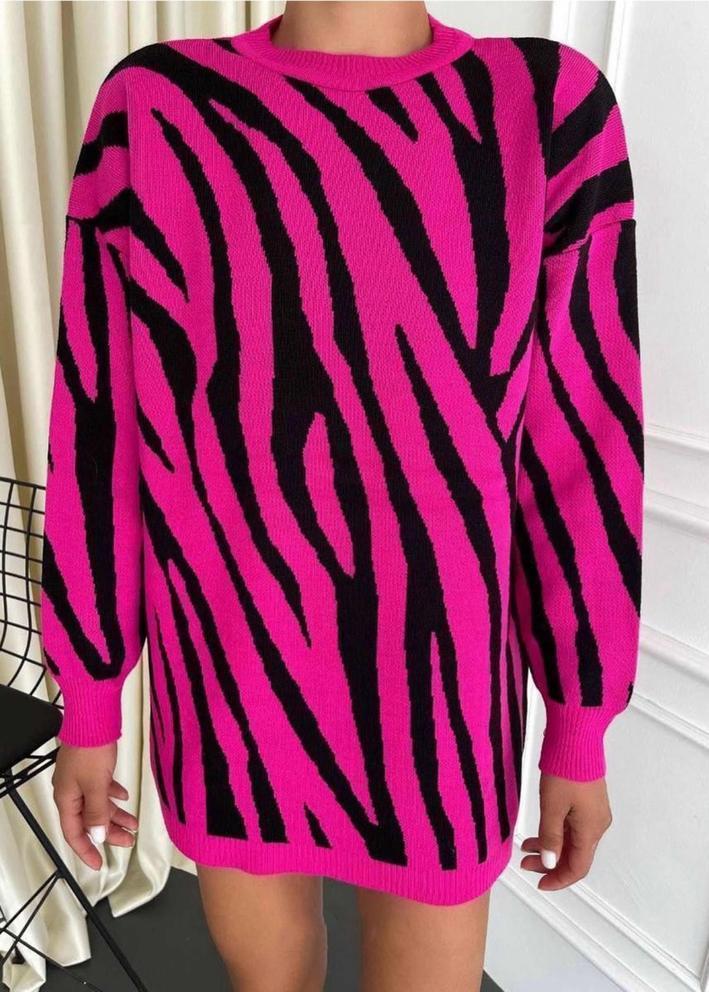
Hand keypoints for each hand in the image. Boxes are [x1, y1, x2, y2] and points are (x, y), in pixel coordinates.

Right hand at [52, 742, 137, 869]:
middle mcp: (71, 791)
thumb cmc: (90, 749)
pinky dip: (113, 795)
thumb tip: (97, 837)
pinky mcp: (91, 768)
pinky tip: (124, 797)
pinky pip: (102, 789)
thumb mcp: (95, 786)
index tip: (98, 863)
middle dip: (108, 833)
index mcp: (67, 799)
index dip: (86, 850)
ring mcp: (81, 779)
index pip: (74, 833)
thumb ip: (97, 813)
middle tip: (127, 842)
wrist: (93, 720)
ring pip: (98, 805)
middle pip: (89, 820)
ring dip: (115, 815)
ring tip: (133, 824)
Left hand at [520, 773, 611, 890]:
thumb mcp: (552, 807)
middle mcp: (597, 825)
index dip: (559, 879)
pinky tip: (539, 832)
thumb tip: (550, 863)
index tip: (540, 884)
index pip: (578, 867)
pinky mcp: (587, 801)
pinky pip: (573, 826)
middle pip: (575, 855)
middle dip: (550, 863)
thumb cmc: (565, 772)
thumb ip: (550, 838)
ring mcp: (593, 812)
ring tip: (525, 848)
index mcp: (591, 830)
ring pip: (572, 840)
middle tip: (526, 864)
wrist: (576, 740)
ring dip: (550, 847)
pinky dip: (555, 833)